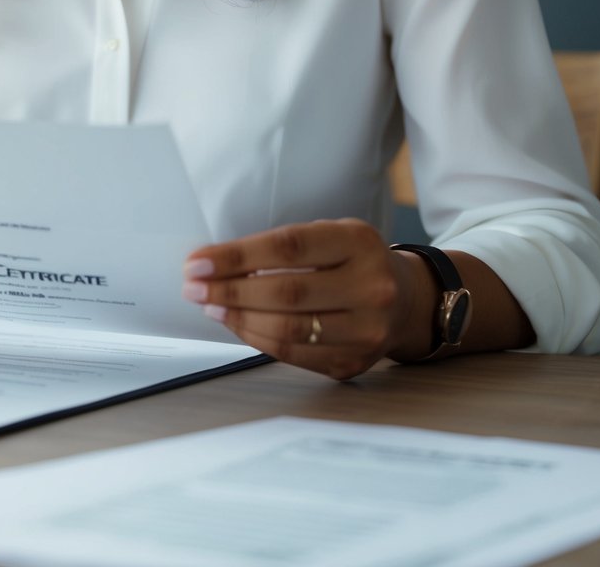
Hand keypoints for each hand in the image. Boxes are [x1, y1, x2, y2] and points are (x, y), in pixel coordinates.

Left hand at [181, 219, 421, 379]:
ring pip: (288, 329)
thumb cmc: (350, 261)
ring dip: (238, 318)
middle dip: (229, 290)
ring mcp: (368, 329)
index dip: (236, 256)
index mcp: (359, 242)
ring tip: (210, 306)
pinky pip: (294, 354)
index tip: (197, 262)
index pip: (288, 247)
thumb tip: (213, 266)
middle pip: (286, 292)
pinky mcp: (355, 362)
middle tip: (193, 288)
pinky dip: (257, 338)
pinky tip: (236, 323)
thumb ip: (279, 249)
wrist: (406, 299)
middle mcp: (371, 286)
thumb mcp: (327, 237)